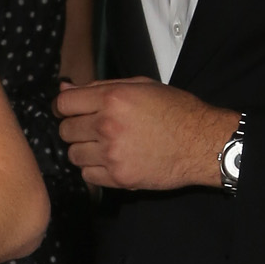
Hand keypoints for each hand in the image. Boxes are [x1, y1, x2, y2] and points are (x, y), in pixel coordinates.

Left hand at [56, 79, 236, 192]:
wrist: (201, 143)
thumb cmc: (175, 111)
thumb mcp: (141, 86)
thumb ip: (100, 86)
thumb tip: (66, 88)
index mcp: (113, 99)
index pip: (64, 103)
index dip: (63, 107)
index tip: (67, 111)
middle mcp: (108, 126)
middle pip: (65, 130)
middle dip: (75, 128)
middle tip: (93, 128)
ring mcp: (112, 154)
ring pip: (73, 154)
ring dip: (84, 150)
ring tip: (104, 145)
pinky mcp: (118, 177)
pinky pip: (87, 175)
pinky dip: (94, 169)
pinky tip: (110, 160)